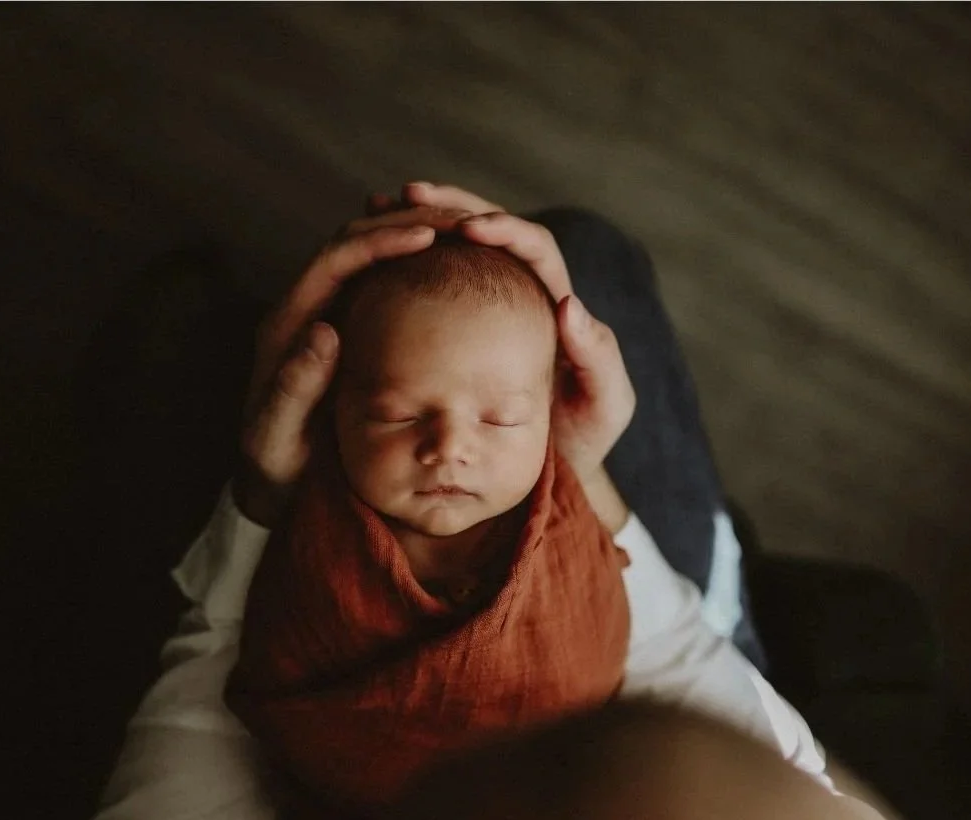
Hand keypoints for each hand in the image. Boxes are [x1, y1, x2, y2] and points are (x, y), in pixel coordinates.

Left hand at [235, 222, 436, 525]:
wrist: (268, 484)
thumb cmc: (274, 467)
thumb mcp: (277, 437)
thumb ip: (294, 388)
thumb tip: (324, 331)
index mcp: (288, 325)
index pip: (336, 260)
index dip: (380, 240)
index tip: (427, 236)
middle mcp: (307, 310)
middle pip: (355, 242)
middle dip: (404, 223)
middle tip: (458, 222)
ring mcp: (330, 317)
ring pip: (371, 258)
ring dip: (412, 237)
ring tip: (463, 234)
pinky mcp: (350, 331)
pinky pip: (384, 286)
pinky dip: (417, 271)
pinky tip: (454, 275)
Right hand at [371, 182, 635, 481]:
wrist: (550, 475)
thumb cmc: (582, 444)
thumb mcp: (604, 407)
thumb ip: (598, 359)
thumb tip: (568, 303)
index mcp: (555, 302)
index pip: (532, 247)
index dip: (503, 228)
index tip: (469, 229)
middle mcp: (520, 296)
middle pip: (486, 228)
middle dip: (451, 204)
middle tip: (410, 194)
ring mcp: (482, 310)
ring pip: (452, 248)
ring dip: (418, 221)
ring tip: (379, 206)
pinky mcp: (450, 331)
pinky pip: (425, 283)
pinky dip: (398, 262)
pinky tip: (366, 257)